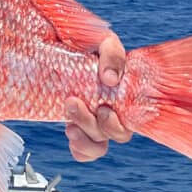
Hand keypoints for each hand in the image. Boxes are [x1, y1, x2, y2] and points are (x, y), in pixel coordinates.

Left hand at [64, 31, 132, 161]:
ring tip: (69, 123)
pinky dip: (80, 149)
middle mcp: (113, 107)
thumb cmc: (80, 39)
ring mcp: (94, 118)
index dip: (123, 122)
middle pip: (119, 134)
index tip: (104, 108)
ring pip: (101, 145)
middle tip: (74, 102)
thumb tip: (110, 80)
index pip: (138, 117)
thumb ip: (112, 52)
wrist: (53, 41)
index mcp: (124, 91)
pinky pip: (84, 151)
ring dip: (87, 138)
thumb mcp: (100, 39)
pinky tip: (71, 131)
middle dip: (95, 124)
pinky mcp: (76, 124)